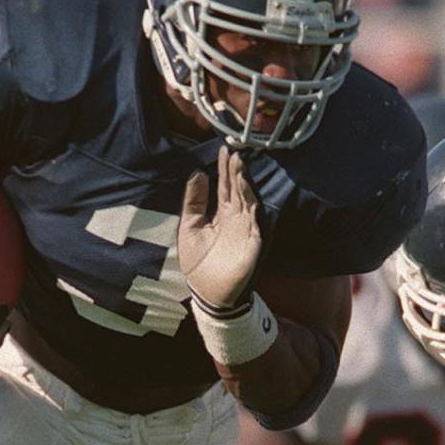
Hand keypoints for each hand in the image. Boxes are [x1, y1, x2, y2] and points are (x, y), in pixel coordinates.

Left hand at [177, 146, 262, 310]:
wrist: (208, 294)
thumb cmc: (199, 263)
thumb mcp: (189, 227)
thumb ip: (194, 201)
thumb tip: (198, 172)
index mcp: (222, 214)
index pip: (225, 186)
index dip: (224, 169)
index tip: (223, 149)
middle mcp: (236, 220)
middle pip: (238, 191)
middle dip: (237, 172)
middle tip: (234, 151)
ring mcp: (246, 232)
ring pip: (248, 204)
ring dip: (245, 187)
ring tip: (240, 168)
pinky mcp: (252, 247)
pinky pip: (255, 228)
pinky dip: (254, 214)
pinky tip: (251, 200)